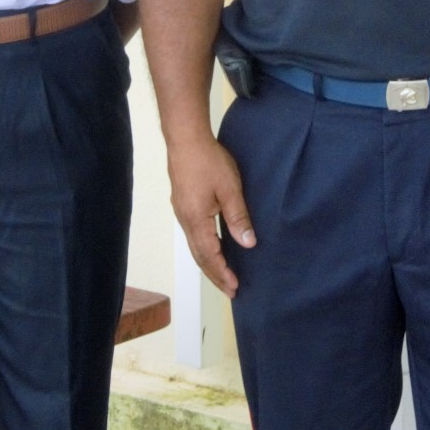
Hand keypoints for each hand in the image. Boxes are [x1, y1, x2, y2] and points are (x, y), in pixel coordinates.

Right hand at [168, 132, 255, 294]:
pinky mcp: (183, 205)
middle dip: (215, 275)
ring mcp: (182, 213)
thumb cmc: (208, 161)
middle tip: (231, 290)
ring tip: (223, 275)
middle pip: (200, 256)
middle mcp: (185, 221)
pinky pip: (194, 235)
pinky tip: (214, 248)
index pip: (210, 255)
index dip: (223, 273)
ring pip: (195, 247)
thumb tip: (248, 244)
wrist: (185, 139)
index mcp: (196, 220)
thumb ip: (238, 218)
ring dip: (209, 263)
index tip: (235, 288)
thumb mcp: (230, 189)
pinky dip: (204, 249)